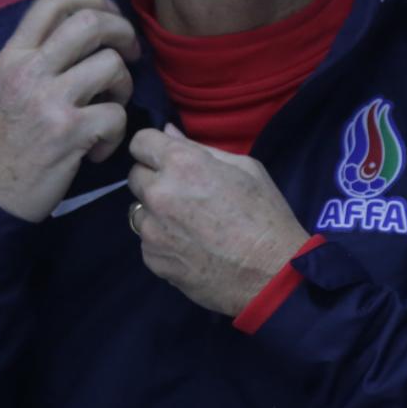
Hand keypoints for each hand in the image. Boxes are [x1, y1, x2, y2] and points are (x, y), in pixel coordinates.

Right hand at [0, 0, 140, 222]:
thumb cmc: (5, 139)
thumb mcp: (6, 84)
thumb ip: (37, 54)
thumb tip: (85, 25)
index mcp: (12, 55)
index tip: (109, 12)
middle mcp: (28, 70)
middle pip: (91, 22)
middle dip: (123, 31)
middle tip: (131, 52)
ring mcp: (48, 100)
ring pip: (112, 66)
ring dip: (124, 86)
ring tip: (111, 107)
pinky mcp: (68, 132)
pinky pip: (117, 115)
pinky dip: (116, 133)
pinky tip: (98, 148)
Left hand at [127, 125, 309, 315]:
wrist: (271, 274)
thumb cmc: (265, 216)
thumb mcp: (246, 169)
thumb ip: (200, 148)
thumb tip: (169, 133)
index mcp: (182, 164)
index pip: (140, 141)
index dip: (153, 147)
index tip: (165, 157)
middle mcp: (159, 193)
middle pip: (135, 175)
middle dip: (154, 178)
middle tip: (183, 192)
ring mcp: (152, 230)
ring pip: (139, 209)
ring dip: (156, 211)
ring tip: (188, 223)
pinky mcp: (152, 259)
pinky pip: (147, 241)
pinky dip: (162, 240)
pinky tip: (190, 246)